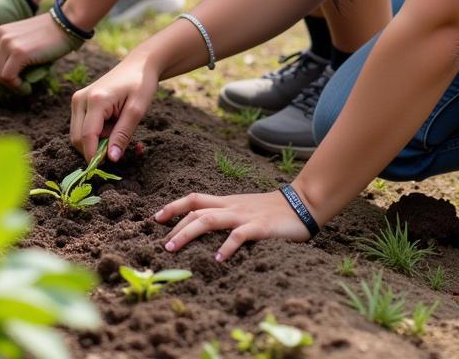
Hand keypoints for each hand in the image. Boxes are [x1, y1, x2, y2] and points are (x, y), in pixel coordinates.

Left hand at [0, 14, 79, 90]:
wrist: (67, 25)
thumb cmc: (52, 37)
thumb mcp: (26, 41)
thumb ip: (14, 53)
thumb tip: (8, 78)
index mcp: (1, 32)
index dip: (0, 76)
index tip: (15, 81)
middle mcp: (1, 36)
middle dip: (3, 83)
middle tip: (20, 87)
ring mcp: (8, 43)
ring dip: (10, 86)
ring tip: (25, 87)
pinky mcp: (18, 52)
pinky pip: (8, 77)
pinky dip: (16, 86)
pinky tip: (28, 87)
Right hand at [70, 56, 158, 162]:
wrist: (138, 65)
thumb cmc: (141, 84)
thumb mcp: (137, 111)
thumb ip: (122, 135)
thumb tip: (111, 159)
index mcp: (95, 100)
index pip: (87, 137)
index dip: (94, 156)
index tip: (107, 168)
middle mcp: (80, 99)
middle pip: (78, 139)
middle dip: (95, 149)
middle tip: (118, 145)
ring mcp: (78, 100)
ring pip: (78, 135)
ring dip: (96, 142)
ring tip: (116, 131)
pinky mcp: (79, 102)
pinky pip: (81, 127)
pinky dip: (95, 134)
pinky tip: (111, 126)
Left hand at [156, 189, 311, 261]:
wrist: (302, 203)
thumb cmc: (272, 211)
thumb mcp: (245, 210)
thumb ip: (229, 216)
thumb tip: (207, 227)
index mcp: (227, 202)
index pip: (194, 199)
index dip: (174, 206)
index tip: (156, 218)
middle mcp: (231, 206)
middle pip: (195, 211)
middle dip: (175, 226)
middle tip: (161, 244)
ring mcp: (244, 216)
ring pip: (208, 220)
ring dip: (187, 233)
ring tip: (172, 248)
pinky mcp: (259, 227)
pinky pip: (239, 235)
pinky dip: (226, 247)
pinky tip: (217, 260)